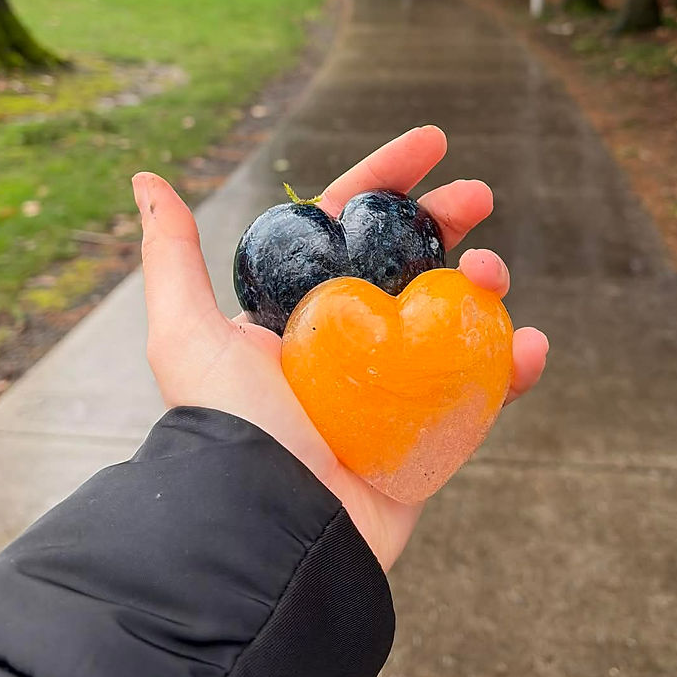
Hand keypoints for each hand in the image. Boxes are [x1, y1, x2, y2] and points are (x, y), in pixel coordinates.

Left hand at [132, 125, 548, 570]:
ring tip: (494, 274)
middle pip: (410, 261)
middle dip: (447, 221)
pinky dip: (513, 364)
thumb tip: (147, 178)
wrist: (270, 533)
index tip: (433, 143)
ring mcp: (395, 388)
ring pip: (454, 316)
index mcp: (301, 310)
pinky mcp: (431, 436)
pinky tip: (530, 345)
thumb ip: (172, 256)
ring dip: (484, 286)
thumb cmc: (226, 430)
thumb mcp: (186, 334)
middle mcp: (349, 342)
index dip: (389, 179)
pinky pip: (483, 389)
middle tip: (480, 196)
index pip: (349, 226)